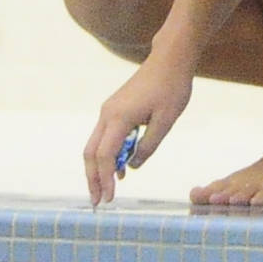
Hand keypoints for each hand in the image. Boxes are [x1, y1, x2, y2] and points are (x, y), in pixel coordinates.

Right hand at [84, 57, 189, 205]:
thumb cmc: (171, 88)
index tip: (109, 199)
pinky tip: (121, 169)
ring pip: (95, 145)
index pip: (104, 155)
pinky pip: (105, 137)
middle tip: (98, 202)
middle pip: (91, 152)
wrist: (169, 60)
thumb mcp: (165, 122)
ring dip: (99, 168)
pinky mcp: (114, 109)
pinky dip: (108, 155)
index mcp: (119, 117)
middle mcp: (107, 114)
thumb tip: (133, 167)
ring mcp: (109, 110)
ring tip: (107, 190)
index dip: (105, 179)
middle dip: (92, 179)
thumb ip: (148, 147)